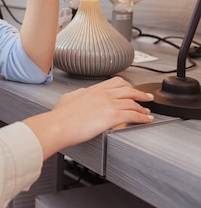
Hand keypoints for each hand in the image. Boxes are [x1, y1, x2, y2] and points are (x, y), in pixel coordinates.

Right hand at [23, 77, 154, 158]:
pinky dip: (143, 117)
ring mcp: (108, 104)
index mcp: (93, 89)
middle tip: (146, 97)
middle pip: (128, 90)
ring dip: (143, 107)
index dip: (127, 85)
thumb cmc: (60, 116)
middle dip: (140, 93)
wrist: (59, 125)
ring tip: (148, 111)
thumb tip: (80, 95)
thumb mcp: (68, 98)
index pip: (115, 83)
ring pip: (133, 102)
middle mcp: (102, 94)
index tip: (131, 88)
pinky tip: (146, 120)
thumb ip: (78, 95)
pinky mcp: (112, 116)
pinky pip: (134, 115)